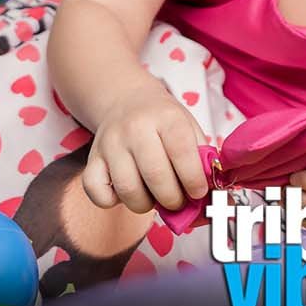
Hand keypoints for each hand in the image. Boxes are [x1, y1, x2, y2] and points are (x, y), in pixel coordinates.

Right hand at [83, 82, 210, 214]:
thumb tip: (213, 198)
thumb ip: (202, 160)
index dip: (193, 180)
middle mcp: (136, 128)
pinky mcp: (92, 159)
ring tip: (154, 197)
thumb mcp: (189, 128)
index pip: (182, 152)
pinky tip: (126, 193)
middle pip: (155, 175)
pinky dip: (112, 202)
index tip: (198, 192)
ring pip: (127, 190)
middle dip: (172, 199)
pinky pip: (97, 193)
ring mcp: (110, 144)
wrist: (126, 101)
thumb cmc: (164, 122)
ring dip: (146, 204)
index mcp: (166, 118)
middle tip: (178, 201)